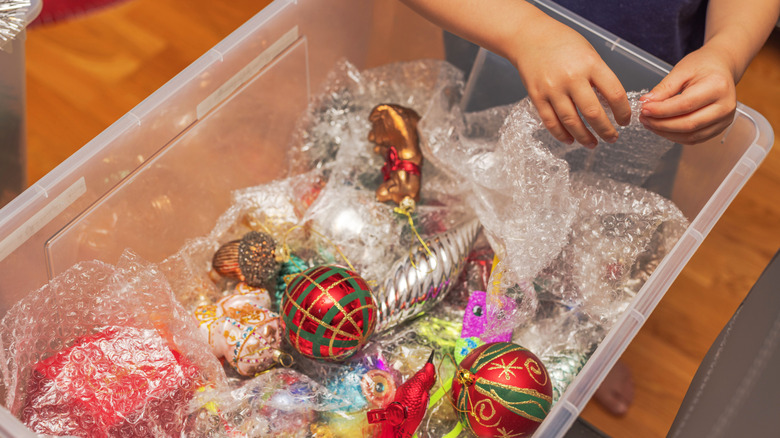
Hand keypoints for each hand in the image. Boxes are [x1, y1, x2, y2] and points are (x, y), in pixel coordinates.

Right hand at [510, 18, 631, 147]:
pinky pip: (551, 122)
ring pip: (571, 122)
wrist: (529, 38)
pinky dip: (562, 134)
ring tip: (592, 143)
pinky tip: (570, 140)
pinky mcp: (537, 96)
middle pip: (593, 113)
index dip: (623, 112)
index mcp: (591, 64)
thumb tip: (610, 105)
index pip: (614, 94)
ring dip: (584, 137)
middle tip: (612, 138)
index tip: (625, 121)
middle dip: (606, 130)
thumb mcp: (589, 54)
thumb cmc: (563, 44)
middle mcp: (572, 77)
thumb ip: (599, 77)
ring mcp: (552, 88)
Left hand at [639, 45, 737, 143]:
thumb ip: (664, 88)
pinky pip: (694, 139)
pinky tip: (662, 128)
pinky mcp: (719, 128)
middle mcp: (725, 106)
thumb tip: (646, 103)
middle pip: (688, 124)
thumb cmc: (703, 65)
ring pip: (690, 136)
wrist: (722, 67)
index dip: (661, 110)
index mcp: (717, 87)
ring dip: (666, 133)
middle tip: (644, 118)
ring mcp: (724, 120)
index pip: (685, 105)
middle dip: (661, 124)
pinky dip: (675, 136)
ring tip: (650, 123)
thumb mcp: (681, 70)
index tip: (644, 109)